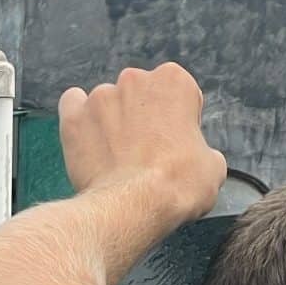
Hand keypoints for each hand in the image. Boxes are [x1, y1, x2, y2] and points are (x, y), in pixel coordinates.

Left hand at [58, 63, 227, 229]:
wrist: (134, 205)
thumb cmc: (177, 184)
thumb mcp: (213, 167)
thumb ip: (201, 149)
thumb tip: (195, 158)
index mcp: (173, 81)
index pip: (179, 96)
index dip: (179, 123)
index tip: (175, 146)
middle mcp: (135, 79)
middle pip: (141, 96)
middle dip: (144, 120)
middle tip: (147, 155)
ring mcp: (100, 96)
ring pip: (108, 103)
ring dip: (113, 123)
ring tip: (117, 159)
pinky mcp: (74, 117)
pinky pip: (73, 106)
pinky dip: (80, 121)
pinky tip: (89, 142)